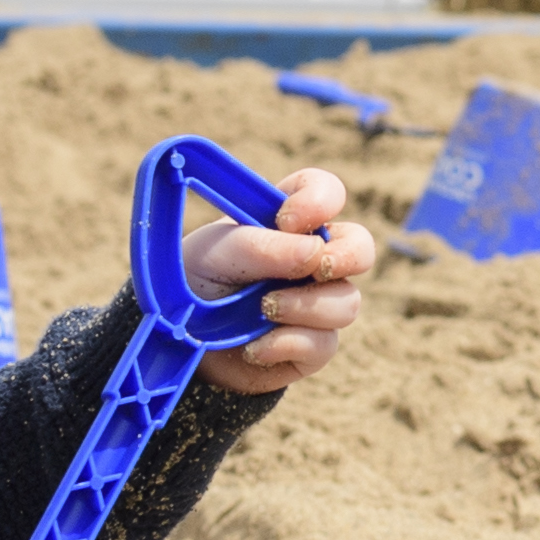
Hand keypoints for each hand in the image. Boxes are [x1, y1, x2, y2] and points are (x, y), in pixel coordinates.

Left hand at [194, 167, 375, 394]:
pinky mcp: (311, 347)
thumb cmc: (195, 280)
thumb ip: (262, 247)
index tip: (286, 221)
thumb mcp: (214, 253)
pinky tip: (253, 347)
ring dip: (305, 306)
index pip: (325, 193)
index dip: (319, 201)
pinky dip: (284, 344)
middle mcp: (311, 260)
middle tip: (318, 267)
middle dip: (348, 256)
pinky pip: (322, 344)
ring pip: (347, 302)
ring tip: (262, 310)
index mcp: (287, 222)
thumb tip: (316, 253)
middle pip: (361, 248)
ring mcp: (315, 303)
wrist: (178, 341)